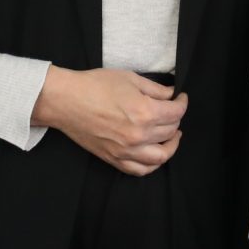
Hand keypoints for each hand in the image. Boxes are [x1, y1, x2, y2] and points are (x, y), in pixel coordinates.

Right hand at [32, 67, 186, 175]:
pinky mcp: (114, 159)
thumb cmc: (94, 85)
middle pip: (171, 131)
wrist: (66, 100)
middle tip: (172, 111)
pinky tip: (154, 153)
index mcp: (145, 112)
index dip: (182, 103)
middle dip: (175, 119)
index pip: (176, 113)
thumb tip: (172, 94)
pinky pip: (140, 170)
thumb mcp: (130, 79)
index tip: (180, 98)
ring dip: (171, 146)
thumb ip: (155, 89)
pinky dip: (152, 164)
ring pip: (161, 157)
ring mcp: (126, 151)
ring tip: (171, 136)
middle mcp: (138, 135)